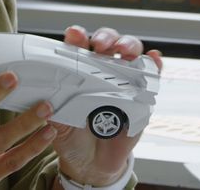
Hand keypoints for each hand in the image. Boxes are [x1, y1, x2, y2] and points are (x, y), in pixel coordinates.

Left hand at [52, 26, 162, 186]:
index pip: (79, 47)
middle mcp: (102, 72)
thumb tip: (44, 99)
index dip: (78, 37)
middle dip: (105, 37)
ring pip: (131, 52)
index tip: (75, 35)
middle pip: (108, 42)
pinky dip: (154, 64)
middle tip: (100, 45)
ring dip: (129, 45)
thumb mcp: (58, 124)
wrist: (92, 164)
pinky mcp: (142, 97)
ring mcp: (124, 82)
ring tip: (124, 50)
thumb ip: (53, 110)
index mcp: (79, 72)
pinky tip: (153, 59)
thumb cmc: (73, 137)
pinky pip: (151, 76)